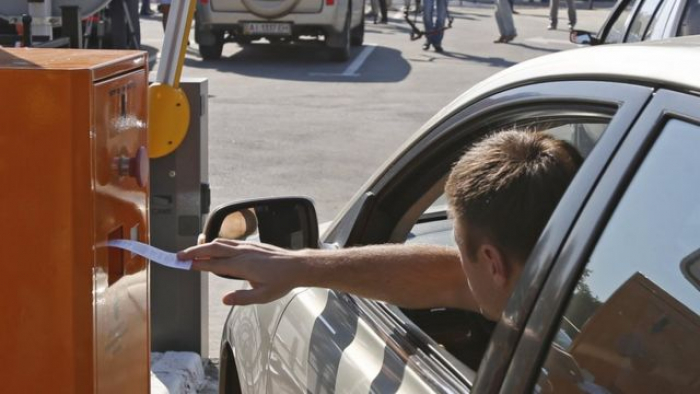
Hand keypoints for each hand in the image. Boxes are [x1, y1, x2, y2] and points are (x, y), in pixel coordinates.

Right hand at [177, 239, 306, 305]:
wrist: (297, 265)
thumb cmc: (282, 281)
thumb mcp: (263, 296)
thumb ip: (243, 298)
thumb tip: (225, 299)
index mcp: (243, 265)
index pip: (214, 264)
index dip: (198, 264)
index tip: (184, 264)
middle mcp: (242, 253)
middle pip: (213, 249)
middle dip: (194, 252)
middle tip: (178, 256)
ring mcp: (246, 247)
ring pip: (220, 243)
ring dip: (203, 246)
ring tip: (190, 252)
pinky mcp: (251, 245)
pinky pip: (229, 242)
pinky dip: (216, 243)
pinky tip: (212, 247)